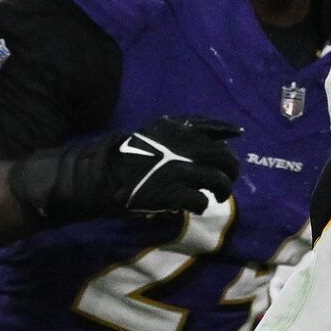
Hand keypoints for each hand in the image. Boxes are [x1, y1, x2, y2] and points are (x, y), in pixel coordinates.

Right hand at [10, 115, 242, 223]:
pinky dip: (202, 204)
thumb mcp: (144, 135)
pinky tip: (196, 206)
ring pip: (217, 180)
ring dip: (221, 190)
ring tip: (217, 196)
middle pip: (222, 157)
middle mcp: (180, 146)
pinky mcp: (172, 193)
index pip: (207, 125)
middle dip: (230, 169)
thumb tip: (194, 139)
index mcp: (171, 128)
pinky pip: (199, 200)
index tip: (238, 134)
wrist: (92, 176)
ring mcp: (178, 170)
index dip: (226, 129)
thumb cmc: (115, 156)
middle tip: (227, 179)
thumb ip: (170, 136)